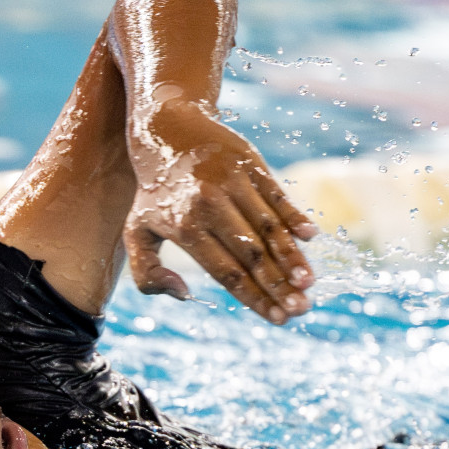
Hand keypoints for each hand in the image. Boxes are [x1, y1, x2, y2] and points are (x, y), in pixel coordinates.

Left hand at [124, 101, 316, 323]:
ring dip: (291, 257)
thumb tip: (185, 294)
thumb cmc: (154, 191)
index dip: (254, 297)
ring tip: (309, 283)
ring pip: (268, 227)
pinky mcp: (249, 163)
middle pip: (250, 255)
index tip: (278, 319)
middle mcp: (208, 206)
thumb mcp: (136, 231)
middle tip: (301, 310)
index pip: (226, 272)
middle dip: (278, 286)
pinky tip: (311, 237)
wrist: (165, 129)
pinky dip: (293, 216)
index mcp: (184, 228)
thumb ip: (147, 272)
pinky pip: (276, 194)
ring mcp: (231, 183)